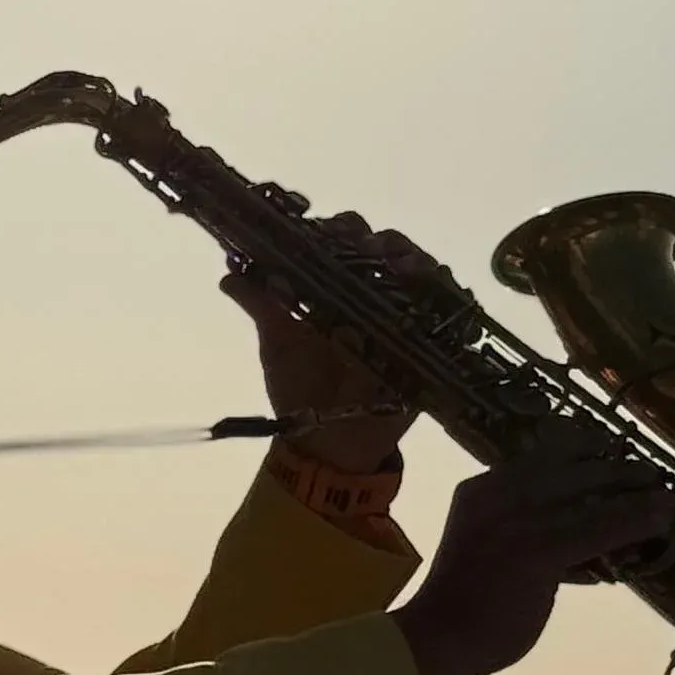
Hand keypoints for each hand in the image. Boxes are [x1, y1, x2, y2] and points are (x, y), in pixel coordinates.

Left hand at [224, 218, 429, 474]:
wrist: (330, 444)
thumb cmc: (300, 389)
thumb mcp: (278, 346)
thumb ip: (262, 308)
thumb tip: (228, 276)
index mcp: (330, 287)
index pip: (340, 241)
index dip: (338, 230)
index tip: (331, 231)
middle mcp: (369, 294)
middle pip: (386, 248)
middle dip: (381, 241)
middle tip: (369, 249)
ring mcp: (401, 315)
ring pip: (420, 270)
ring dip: (413, 260)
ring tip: (401, 267)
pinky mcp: (427, 342)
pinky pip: (446, 310)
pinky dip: (444, 294)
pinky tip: (429, 289)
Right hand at [392, 436, 671, 674]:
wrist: (440, 639)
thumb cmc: (464, 601)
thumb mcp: (485, 542)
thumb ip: (521, 525)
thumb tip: (576, 525)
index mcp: (482, 488)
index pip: (542, 458)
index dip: (584, 455)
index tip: (613, 455)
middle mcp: (499, 493)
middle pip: (569, 468)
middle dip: (614, 469)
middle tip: (648, 472)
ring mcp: (518, 520)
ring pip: (590, 496)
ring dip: (634, 493)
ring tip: (666, 496)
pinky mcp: (540, 550)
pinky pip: (599, 528)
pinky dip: (635, 521)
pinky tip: (661, 519)